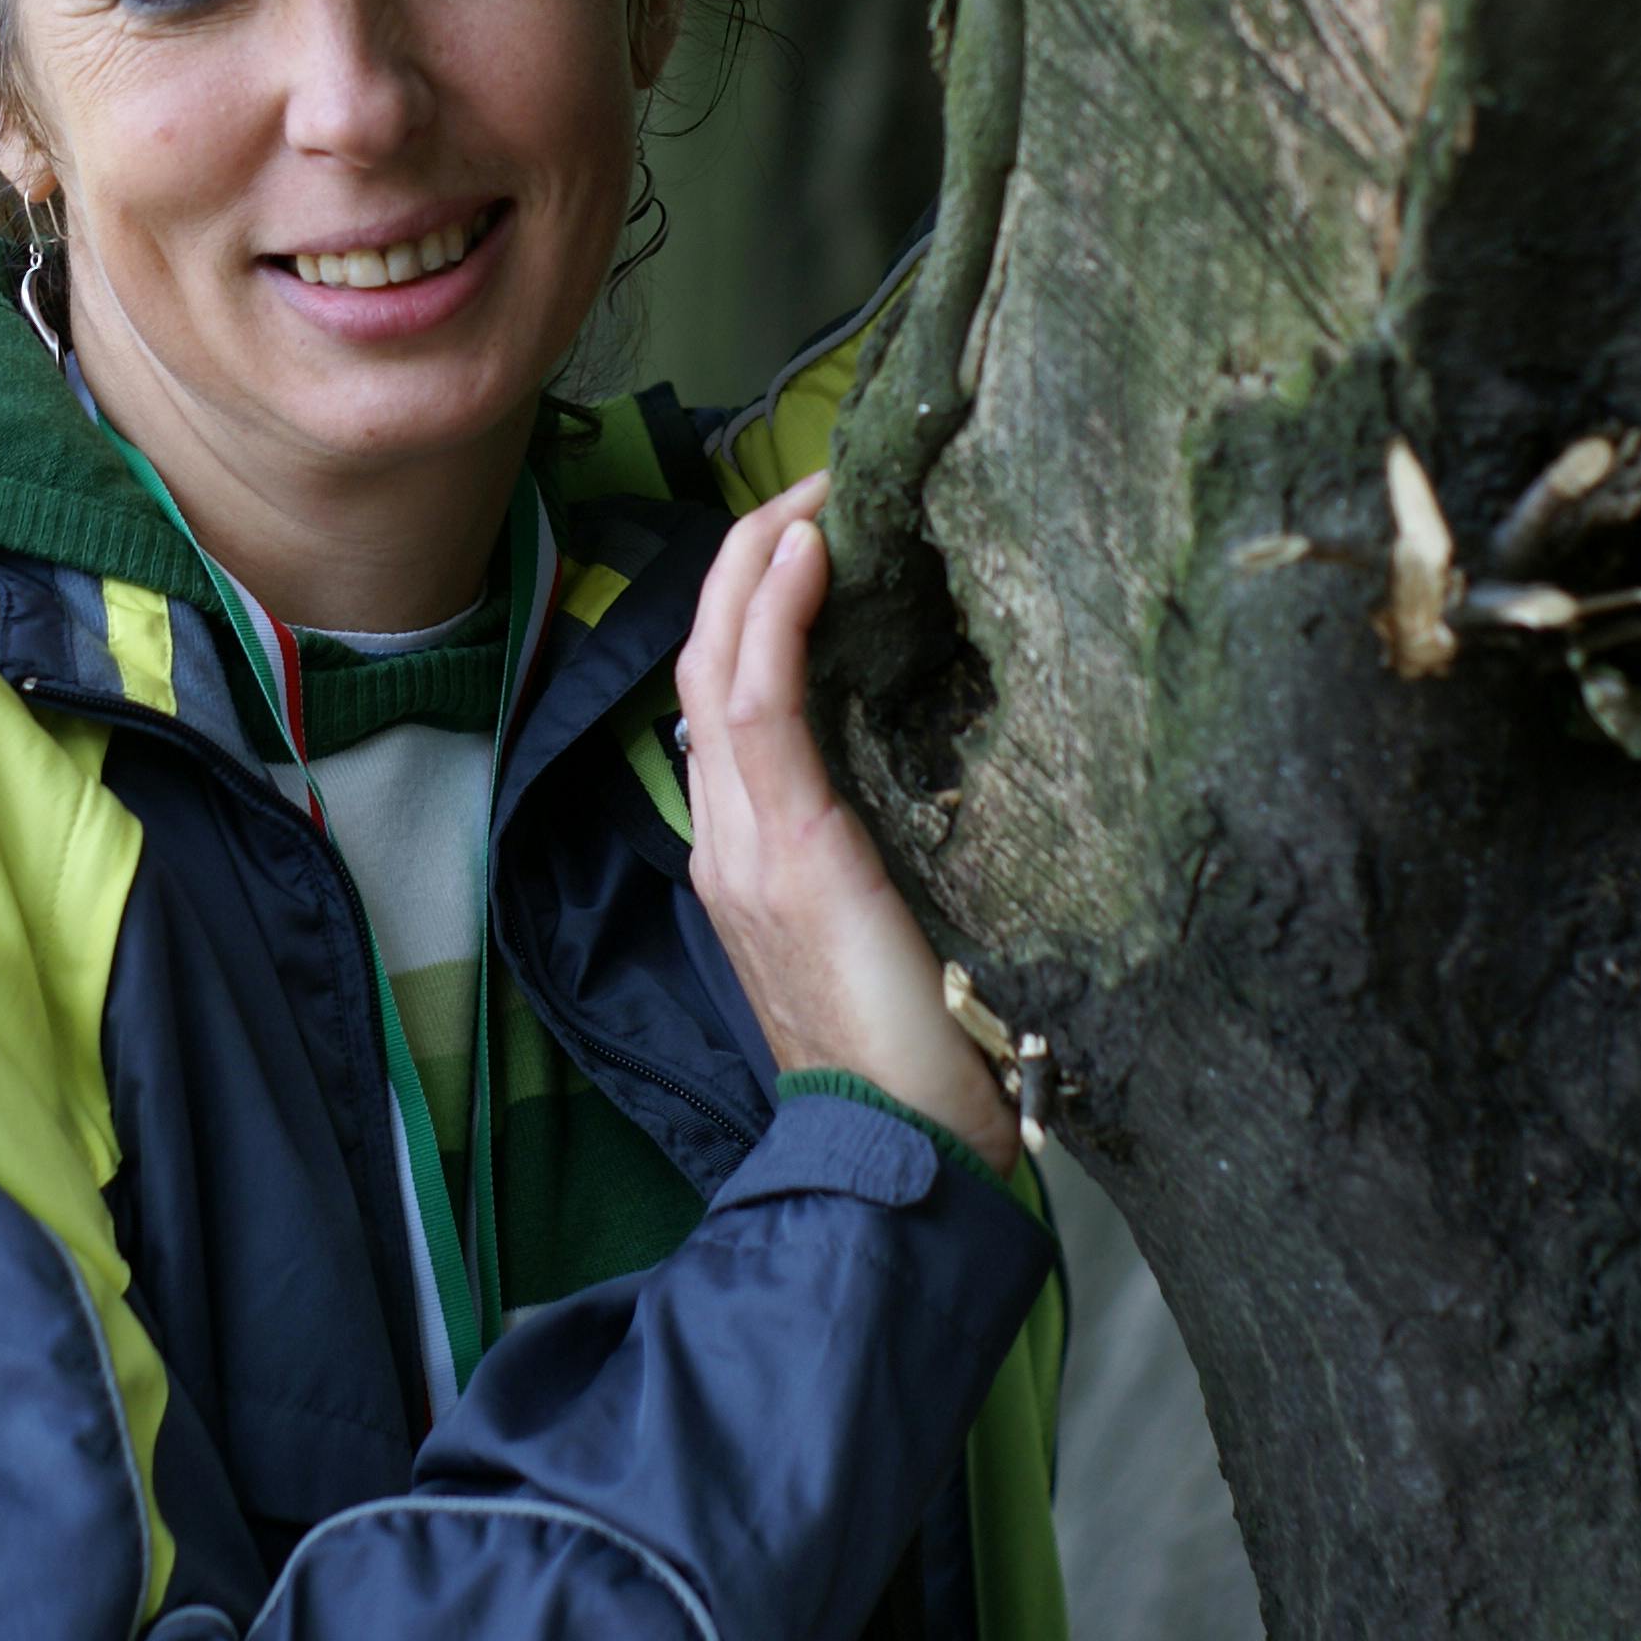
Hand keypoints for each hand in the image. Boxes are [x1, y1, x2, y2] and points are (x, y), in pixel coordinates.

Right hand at [675, 474, 1017, 1174]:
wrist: (897, 1157)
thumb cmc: (922, 1063)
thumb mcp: (893, 933)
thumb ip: (882, 855)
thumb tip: (936, 773)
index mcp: (744, 858)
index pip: (723, 695)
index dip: (753, 602)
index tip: (813, 534)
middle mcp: (724, 839)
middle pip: (704, 658)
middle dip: (749, 555)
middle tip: (817, 483)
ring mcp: (742, 844)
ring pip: (718, 663)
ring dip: (763, 560)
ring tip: (815, 491)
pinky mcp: (788, 853)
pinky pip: (760, 703)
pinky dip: (778, 615)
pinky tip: (816, 552)